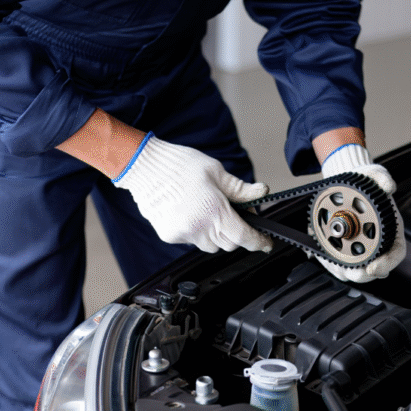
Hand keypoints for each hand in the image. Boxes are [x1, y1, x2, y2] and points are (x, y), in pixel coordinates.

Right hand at [112, 133, 272, 252]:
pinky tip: (190, 213)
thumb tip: (261, 193)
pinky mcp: (170, 236)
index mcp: (215, 210)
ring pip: (210, 245)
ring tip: (207, 211)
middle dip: (236, 233)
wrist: (144, 167)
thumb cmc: (178, 165)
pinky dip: (197, 231)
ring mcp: (184, 234)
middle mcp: (200, 227)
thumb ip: (240, 189)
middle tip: (233, 214)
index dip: (259, 242)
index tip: (266, 243)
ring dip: (216, 234)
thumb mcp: (216, 172)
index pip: (244, 236)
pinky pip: (192, 241)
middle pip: (229, 244)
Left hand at [317, 143, 405, 281]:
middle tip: (350, 270)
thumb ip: (381, 179)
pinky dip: (331, 265)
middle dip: (362, 274)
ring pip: (355, 271)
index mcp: (391, 229)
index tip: (374, 267)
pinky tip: (322, 255)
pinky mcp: (344, 251)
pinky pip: (339, 266)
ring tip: (333, 263)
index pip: (396, 252)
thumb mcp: (373, 174)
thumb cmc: (366, 181)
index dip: (388, 263)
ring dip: (344, 271)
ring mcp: (361, 249)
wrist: (348, 182)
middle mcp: (378, 243)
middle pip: (374, 269)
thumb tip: (388, 186)